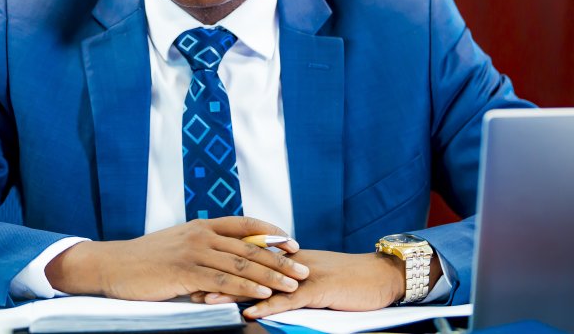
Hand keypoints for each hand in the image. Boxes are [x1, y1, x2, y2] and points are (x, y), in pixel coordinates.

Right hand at [45, 217, 308, 300]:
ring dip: (271, 275)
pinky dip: (246, 288)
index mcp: (201, 225)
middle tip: (303, 268)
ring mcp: (194, 252)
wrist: (113, 266)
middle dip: (280, 258)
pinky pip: (223, 281)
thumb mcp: (178, 245)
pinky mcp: (186, 272)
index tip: (292, 242)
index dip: (270, 232)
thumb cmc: (145, 260)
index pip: (244, 223)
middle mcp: (201, 234)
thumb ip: (203, 248)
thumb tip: (227, 258)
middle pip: (250, 246)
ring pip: (241, 264)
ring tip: (293, 284)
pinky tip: (263, 294)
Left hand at [207, 249, 439, 317]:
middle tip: (192, 285)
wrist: (381, 276)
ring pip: (263, 281)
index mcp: (288, 259)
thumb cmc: (349, 281)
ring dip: (235, 291)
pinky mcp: (319, 290)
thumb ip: (289, 282)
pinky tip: (251, 313)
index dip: (223, 265)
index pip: (249, 259)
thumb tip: (263, 290)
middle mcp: (292, 262)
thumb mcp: (313, 279)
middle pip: (248, 267)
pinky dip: (269, 306)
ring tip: (210, 299)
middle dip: (219, 276)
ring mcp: (304, 275)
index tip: (197, 272)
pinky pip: (290, 299)